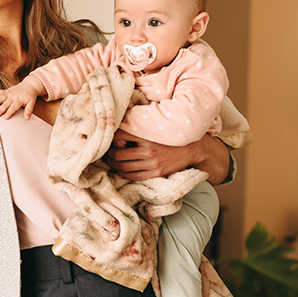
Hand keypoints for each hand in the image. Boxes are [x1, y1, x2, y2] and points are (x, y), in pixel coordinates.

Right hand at [0, 77, 40, 119]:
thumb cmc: (30, 95)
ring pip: (0, 98)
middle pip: (5, 104)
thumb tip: (27, 118)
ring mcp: (9, 93)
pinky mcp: (6, 91)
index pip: (13, 107)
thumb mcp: (32, 102)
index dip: (9, 112)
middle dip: (0, 109)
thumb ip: (29, 110)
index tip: (5, 117)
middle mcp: (13, 96)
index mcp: (19, 100)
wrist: (30, 85)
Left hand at [105, 130, 230, 181]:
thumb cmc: (171, 133)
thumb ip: (139, 121)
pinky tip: (121, 169)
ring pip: (123, 167)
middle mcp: (148, 150)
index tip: (108, 138)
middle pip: (118, 155)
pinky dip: (123, 173)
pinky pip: (133, 176)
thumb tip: (119, 119)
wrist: (192, 147)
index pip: (120, 136)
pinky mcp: (156, 173)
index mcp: (147, 134)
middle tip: (105, 152)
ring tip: (110, 161)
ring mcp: (152, 163)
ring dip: (113, 165)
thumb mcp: (156, 123)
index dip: (111, 138)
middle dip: (109, 154)